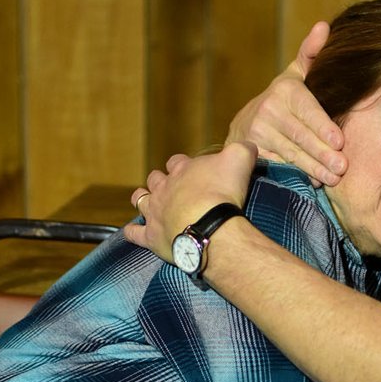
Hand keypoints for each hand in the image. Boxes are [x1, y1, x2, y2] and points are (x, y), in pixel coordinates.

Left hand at [125, 143, 257, 259]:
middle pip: (155, 179)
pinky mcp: (151, 236)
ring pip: (140, 200)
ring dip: (143, 200)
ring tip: (148, 203)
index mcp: (183, 170)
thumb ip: (242, 149)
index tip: (190, 170)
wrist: (210, 227)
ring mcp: (155, 212)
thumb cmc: (223, 193)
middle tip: (172, 189)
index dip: (182, 165)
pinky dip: (132, 231)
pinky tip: (131, 231)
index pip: (177, 161)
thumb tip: (248, 145)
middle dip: (161, 181)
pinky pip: (134, 233)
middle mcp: (164, 188)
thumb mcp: (239, 159)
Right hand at [225, 21, 346, 186]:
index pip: (307, 110)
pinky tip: (313, 182)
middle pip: (301, 136)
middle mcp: (268, 109)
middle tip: (343, 167)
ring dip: (314, 168)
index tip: (340, 141)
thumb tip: (325, 26)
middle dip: (323, 153)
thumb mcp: (297, 76)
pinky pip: (279, 166)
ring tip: (334, 178)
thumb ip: (312, 54)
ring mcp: (257, 133)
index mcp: (285, 89)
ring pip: (291, 153)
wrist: (248, 124)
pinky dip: (297, 176)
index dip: (323, 126)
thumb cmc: (286, 100)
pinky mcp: (252, 152)